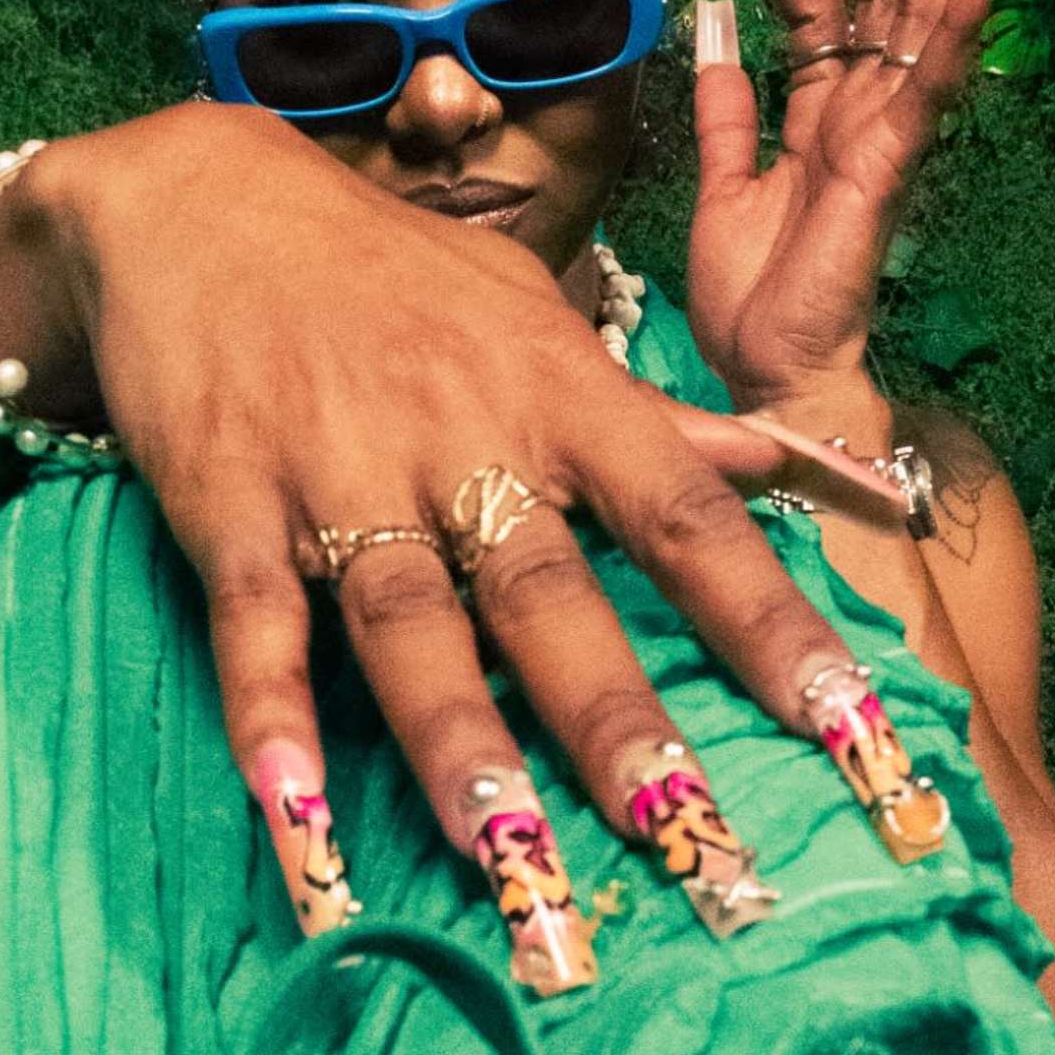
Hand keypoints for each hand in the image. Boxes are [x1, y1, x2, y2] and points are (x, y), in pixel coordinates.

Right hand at [0, 110, 951, 979]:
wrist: (201, 199)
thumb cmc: (389, 274)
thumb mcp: (531, 315)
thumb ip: (650, 413)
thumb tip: (784, 465)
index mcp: (560, 394)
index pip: (688, 521)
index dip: (772, 624)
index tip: (853, 728)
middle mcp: (464, 436)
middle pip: (553, 595)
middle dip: (618, 721)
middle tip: (688, 837)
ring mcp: (342, 470)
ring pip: (413, 622)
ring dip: (460, 743)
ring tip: (507, 856)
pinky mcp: (230, 500)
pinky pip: (256, 625)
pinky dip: (272, 721)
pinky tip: (295, 819)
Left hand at [681, 0, 1021, 418]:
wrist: (770, 373)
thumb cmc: (753, 297)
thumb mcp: (721, 184)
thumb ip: (729, 111)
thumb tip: (717, 32)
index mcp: (822, 113)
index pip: (820, 7)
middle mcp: (863, 110)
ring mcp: (886, 132)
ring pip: (919, 11)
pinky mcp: (893, 162)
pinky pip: (931, 83)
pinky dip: (959, 25)